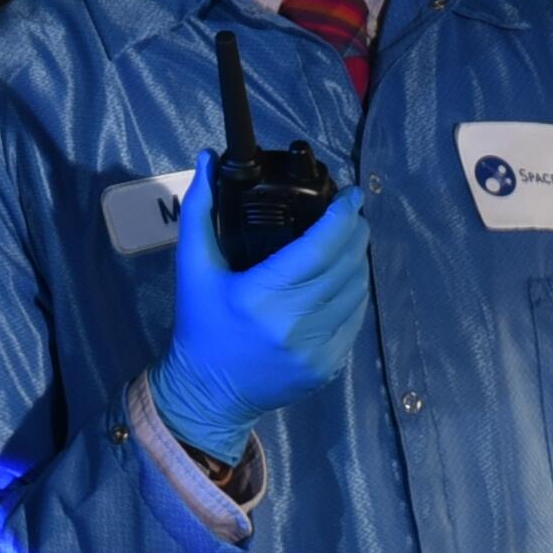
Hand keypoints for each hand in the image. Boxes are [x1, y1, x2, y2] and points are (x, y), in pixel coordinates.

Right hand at [151, 153, 372, 462]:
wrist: (206, 394)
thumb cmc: (201, 325)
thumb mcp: (193, 267)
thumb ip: (200, 210)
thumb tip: (207, 158)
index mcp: (261, 295)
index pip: (319, 246)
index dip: (342, 216)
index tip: (351, 194)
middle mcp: (294, 323)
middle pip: (345, 266)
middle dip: (355, 233)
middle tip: (351, 214)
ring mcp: (315, 350)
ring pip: (356, 292)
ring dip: (358, 262)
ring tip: (350, 242)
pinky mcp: (327, 368)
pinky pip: (354, 321)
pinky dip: (355, 295)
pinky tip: (346, 280)